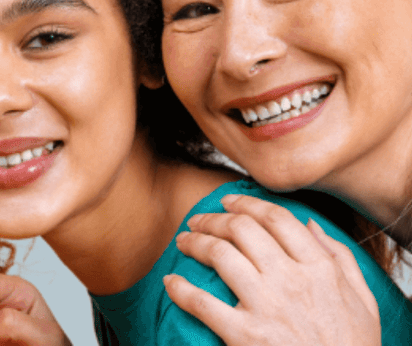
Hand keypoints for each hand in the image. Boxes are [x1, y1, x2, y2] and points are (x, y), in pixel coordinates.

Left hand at [164, 194, 379, 345]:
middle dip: (213, 218)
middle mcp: (291, 280)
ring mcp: (266, 306)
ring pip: (219, 254)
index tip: (228, 202)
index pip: (276, 219)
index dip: (246, 203)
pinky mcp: (244, 334)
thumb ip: (340, 258)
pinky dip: (180, 289)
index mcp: (320, 269)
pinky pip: (201, 302)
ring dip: (194, 242)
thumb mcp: (363, 301)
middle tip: (198, 220)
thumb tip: (311, 225)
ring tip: (183, 241)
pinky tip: (171, 282)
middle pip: (241, 229)